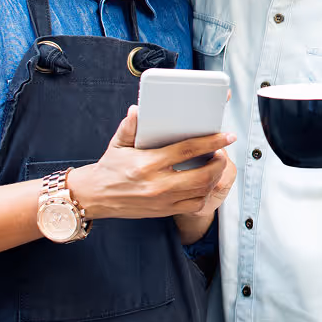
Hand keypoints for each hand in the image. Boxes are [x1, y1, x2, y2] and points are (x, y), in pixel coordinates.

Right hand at [68, 106, 234, 219]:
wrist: (95, 197)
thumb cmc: (110, 168)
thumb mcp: (118, 144)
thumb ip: (130, 126)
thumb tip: (137, 110)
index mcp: (148, 163)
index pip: (188, 150)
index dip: (212, 142)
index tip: (227, 136)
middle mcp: (158, 184)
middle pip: (202, 175)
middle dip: (219, 162)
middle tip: (223, 151)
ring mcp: (163, 201)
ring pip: (201, 191)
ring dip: (215, 177)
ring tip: (216, 165)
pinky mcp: (164, 211)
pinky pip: (193, 205)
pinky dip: (204, 194)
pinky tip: (205, 183)